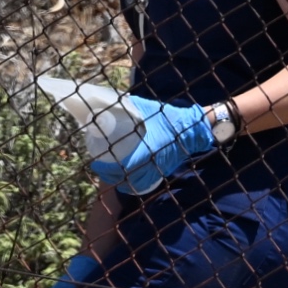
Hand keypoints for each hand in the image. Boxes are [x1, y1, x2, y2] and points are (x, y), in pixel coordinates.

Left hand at [89, 96, 215, 195]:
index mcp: (147, 151)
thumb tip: (108, 102)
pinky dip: (129, 185)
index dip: (107, 168)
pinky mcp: (160, 173)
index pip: (123, 167)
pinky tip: (121, 180)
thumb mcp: (148, 109)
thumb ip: (129, 106)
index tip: (96, 162)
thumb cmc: (170, 118)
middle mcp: (151, 165)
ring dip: (117, 180)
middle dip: (108, 174)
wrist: (191, 130)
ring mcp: (156, 171)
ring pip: (132, 184)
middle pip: (124, 178)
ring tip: (106, 171)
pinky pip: (141, 185)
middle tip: (98, 164)